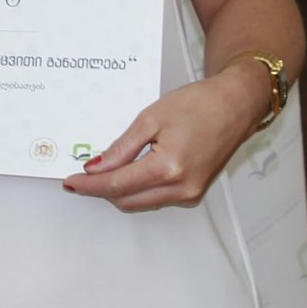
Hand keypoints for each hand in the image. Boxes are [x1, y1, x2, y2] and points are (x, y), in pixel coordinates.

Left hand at [64, 60, 264, 211]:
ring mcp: (190, 194)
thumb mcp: (151, 118)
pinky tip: (128, 172)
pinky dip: (137, 189)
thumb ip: (121, 147)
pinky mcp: (194, 193)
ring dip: (119, 191)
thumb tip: (96, 167)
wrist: (235, 105)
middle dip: (101, 190)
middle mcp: (182, 188)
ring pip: (140, 202)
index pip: (117, 185)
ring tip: (102, 172)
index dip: (90, 185)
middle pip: (127, 200)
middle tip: (81, 176)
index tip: (71, 182)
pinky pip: (155, 198)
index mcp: (169, 168)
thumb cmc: (200, 105)